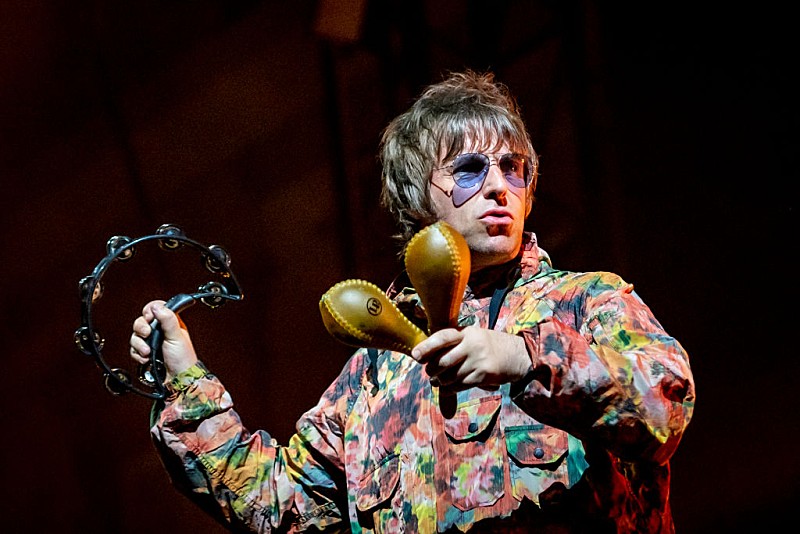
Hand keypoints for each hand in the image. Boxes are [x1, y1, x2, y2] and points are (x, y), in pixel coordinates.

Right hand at [129, 300, 197, 379]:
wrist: (178, 379)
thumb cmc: (183, 359)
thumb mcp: (177, 336)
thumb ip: (168, 319)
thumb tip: (157, 307)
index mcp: (169, 323)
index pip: (155, 309)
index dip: (150, 311)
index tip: (151, 318)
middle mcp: (159, 331)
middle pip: (141, 321)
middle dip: (141, 328)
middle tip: (147, 334)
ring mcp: (151, 342)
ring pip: (135, 336)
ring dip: (139, 344)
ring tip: (148, 352)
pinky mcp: (145, 354)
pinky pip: (133, 350)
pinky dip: (137, 354)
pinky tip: (147, 359)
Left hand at [410, 326, 530, 391]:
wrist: (518, 354)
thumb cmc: (488, 346)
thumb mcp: (473, 338)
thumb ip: (453, 346)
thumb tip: (427, 361)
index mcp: (466, 332)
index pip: (443, 337)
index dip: (427, 346)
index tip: (415, 355)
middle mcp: (472, 344)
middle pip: (443, 361)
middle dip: (432, 371)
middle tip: (431, 373)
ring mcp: (479, 360)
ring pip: (450, 376)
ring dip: (441, 382)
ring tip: (441, 381)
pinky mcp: (484, 375)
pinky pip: (460, 385)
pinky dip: (451, 389)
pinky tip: (450, 387)